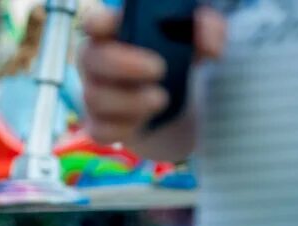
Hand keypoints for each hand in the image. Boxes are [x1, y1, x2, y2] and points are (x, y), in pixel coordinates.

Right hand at [79, 6, 226, 144]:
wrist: (186, 114)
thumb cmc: (183, 67)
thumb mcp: (202, 43)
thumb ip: (208, 31)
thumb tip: (207, 40)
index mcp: (117, 34)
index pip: (93, 21)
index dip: (97, 21)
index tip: (111, 25)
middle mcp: (98, 63)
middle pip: (89, 59)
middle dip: (120, 64)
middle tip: (159, 69)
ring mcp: (96, 96)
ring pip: (95, 98)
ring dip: (130, 100)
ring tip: (162, 99)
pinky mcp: (100, 127)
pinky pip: (99, 131)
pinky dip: (122, 128)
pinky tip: (143, 122)